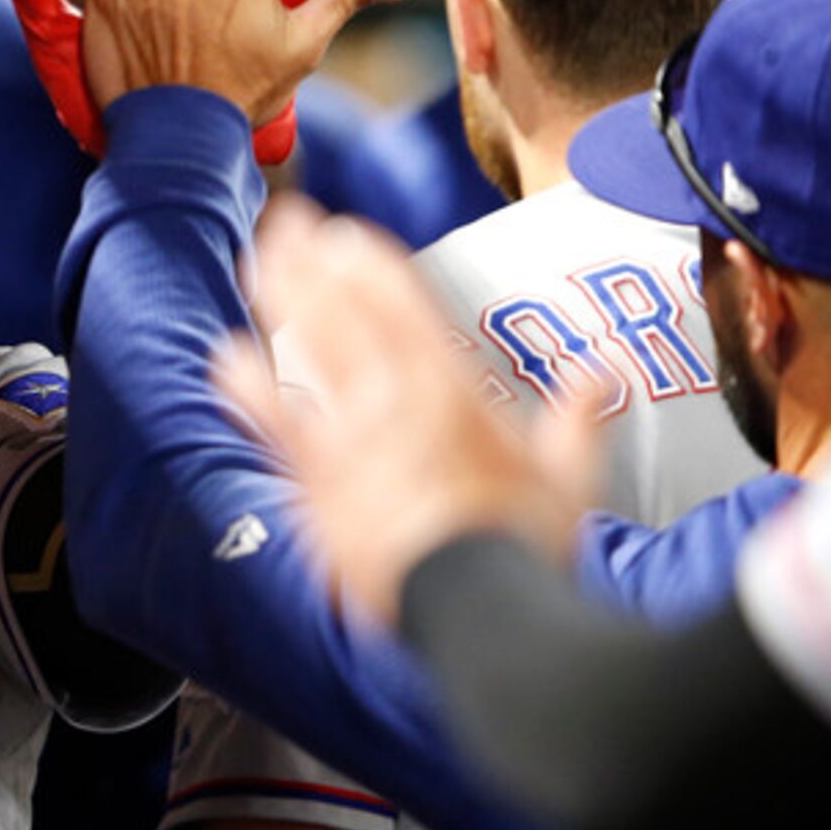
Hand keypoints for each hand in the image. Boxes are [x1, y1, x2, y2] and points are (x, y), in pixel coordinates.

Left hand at [216, 198, 601, 624]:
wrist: (475, 609)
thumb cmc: (524, 548)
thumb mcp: (571, 480)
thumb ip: (578, 418)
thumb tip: (604, 371)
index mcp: (454, 391)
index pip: (402, 304)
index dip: (368, 262)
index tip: (345, 231)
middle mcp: (394, 402)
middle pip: (342, 312)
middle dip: (311, 260)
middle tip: (287, 220)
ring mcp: (349, 439)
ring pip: (303, 351)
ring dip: (278, 300)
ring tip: (257, 260)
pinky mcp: (316, 482)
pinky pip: (274, 422)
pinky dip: (248, 385)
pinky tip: (225, 355)